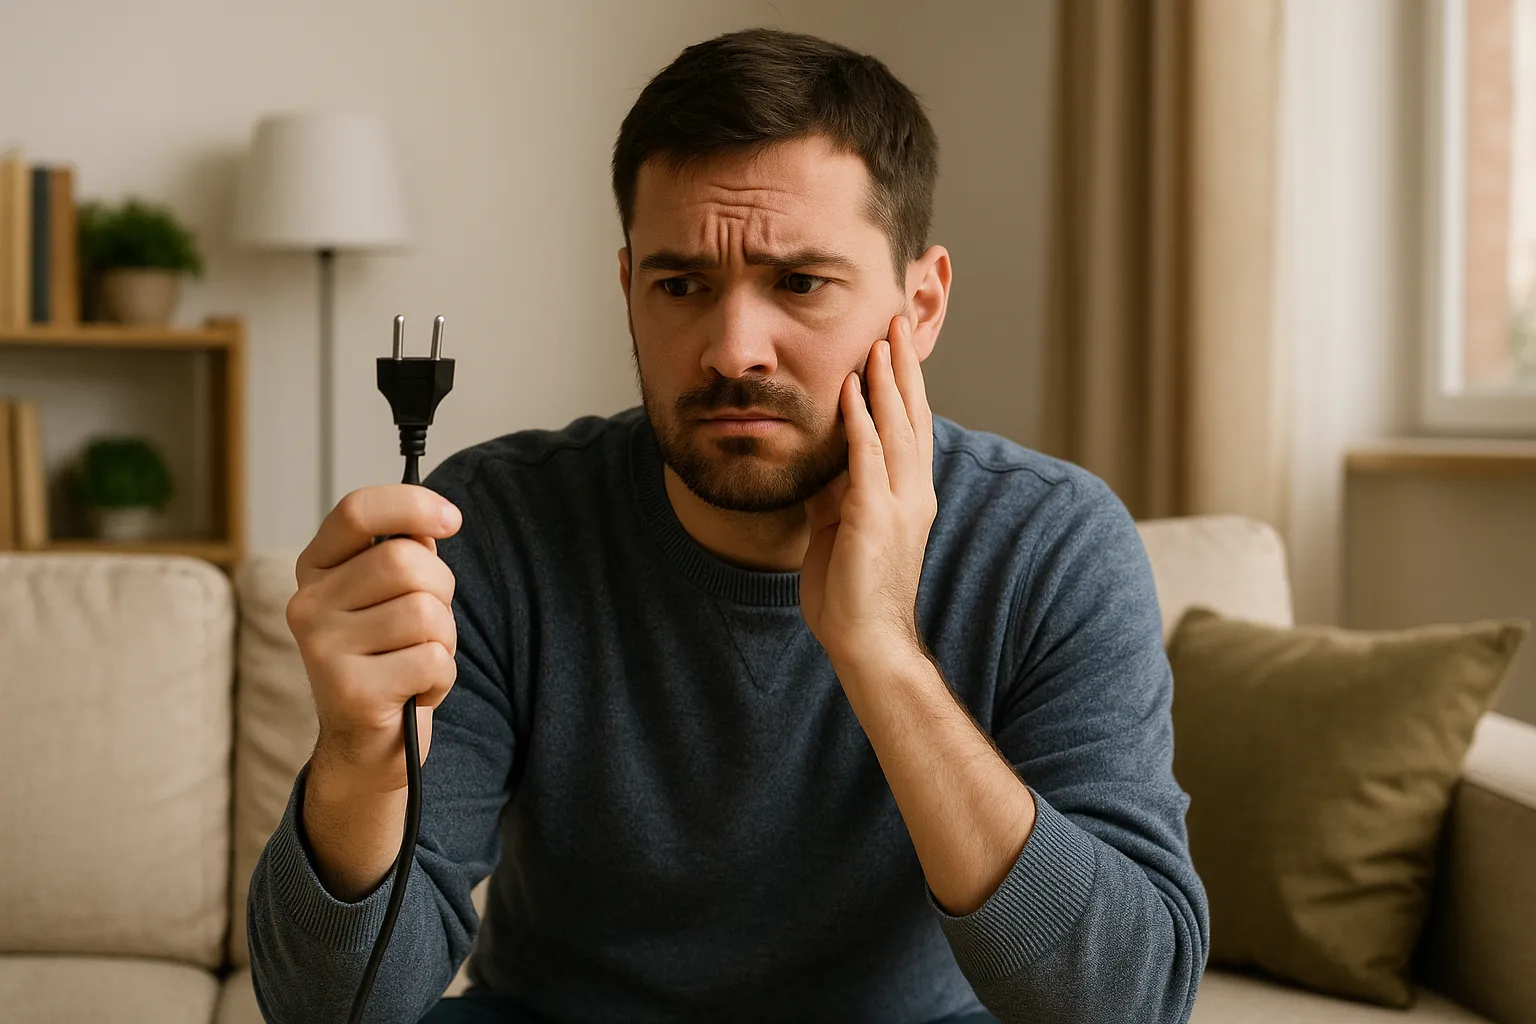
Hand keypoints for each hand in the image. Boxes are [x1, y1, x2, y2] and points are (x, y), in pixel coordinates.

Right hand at [286, 484, 462, 793]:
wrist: (366, 747)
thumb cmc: (390, 659)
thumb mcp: (392, 598)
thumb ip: (406, 554)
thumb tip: (433, 520)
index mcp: (316, 570)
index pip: (356, 511)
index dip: (412, 505)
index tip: (453, 520)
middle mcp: (307, 605)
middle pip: (405, 561)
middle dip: (441, 591)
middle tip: (430, 625)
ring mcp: (322, 648)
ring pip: (425, 613)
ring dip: (444, 640)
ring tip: (418, 662)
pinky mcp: (349, 691)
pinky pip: (433, 660)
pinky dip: (442, 678)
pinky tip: (415, 692)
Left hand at [800, 313, 936, 670]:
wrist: (868, 642)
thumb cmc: (853, 591)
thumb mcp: (844, 525)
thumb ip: (841, 486)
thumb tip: (826, 453)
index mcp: (911, 494)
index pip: (912, 425)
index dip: (906, 382)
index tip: (896, 343)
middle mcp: (914, 492)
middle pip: (912, 415)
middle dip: (904, 366)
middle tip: (896, 320)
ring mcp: (899, 504)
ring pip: (895, 427)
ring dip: (886, 380)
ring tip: (879, 339)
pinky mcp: (874, 517)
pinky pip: (867, 458)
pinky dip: (860, 420)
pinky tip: (852, 389)